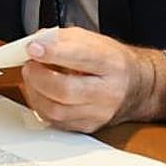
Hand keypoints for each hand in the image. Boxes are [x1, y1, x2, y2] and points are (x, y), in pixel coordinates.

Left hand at [21, 27, 165, 132]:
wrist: (136, 86)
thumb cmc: (110, 60)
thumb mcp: (91, 39)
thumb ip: (61, 38)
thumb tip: (35, 43)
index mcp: (111, 63)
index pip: (80, 57)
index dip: (52, 52)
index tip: (33, 48)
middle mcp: (108, 91)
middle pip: (65, 90)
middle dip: (38, 76)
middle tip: (29, 65)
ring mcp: (99, 113)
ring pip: (56, 110)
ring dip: (35, 92)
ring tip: (33, 77)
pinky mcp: (88, 127)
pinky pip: (55, 121)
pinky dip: (41, 105)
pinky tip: (41, 92)